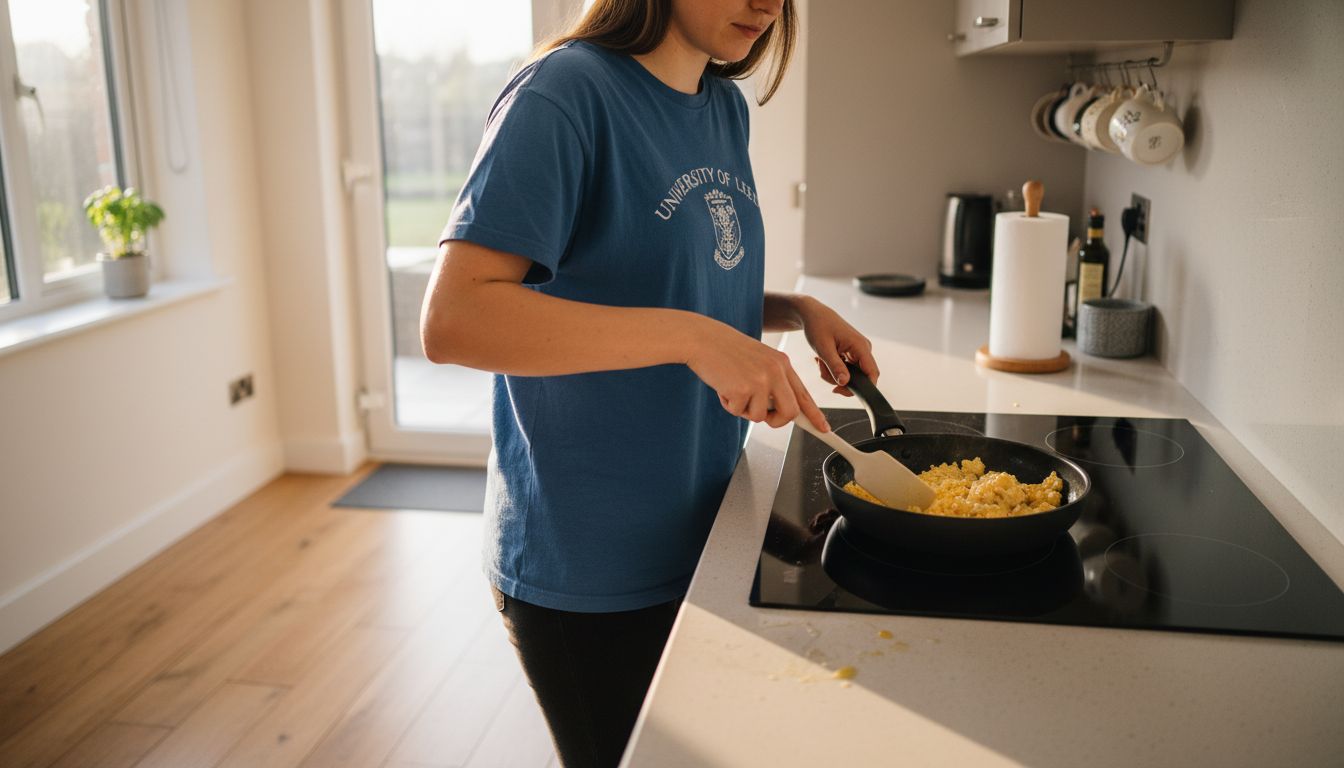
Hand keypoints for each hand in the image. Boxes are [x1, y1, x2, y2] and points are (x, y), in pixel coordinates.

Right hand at [686, 319, 829, 431]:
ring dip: (744, 409)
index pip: (803, 394)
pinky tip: (723, 386)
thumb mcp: (759, 360)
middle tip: (763, 416)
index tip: (823, 428)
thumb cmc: (726, 350)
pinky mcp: (742, 389)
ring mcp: (760, 380)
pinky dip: (728, 404)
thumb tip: (779, 409)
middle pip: (790, 412)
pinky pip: (738, 412)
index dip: (814, 414)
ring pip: (760, 416)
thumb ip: (773, 381)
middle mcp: (776, 371)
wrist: (703, 338)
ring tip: (733, 389)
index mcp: (782, 363)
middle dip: (776, 421)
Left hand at [797, 298, 878, 395]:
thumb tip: (845, 383)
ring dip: (832, 374)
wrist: (813, 315)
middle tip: (822, 370)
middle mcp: (863, 349)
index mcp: (861, 346)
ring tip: (820, 361)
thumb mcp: (824, 349)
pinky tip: (823, 360)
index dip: (862, 388)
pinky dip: (832, 369)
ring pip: (849, 375)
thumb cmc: (818, 326)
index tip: (841, 391)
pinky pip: (845, 370)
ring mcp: (858, 352)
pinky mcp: (851, 354)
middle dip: (838, 379)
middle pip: (858, 378)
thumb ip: (835, 367)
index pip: (872, 373)